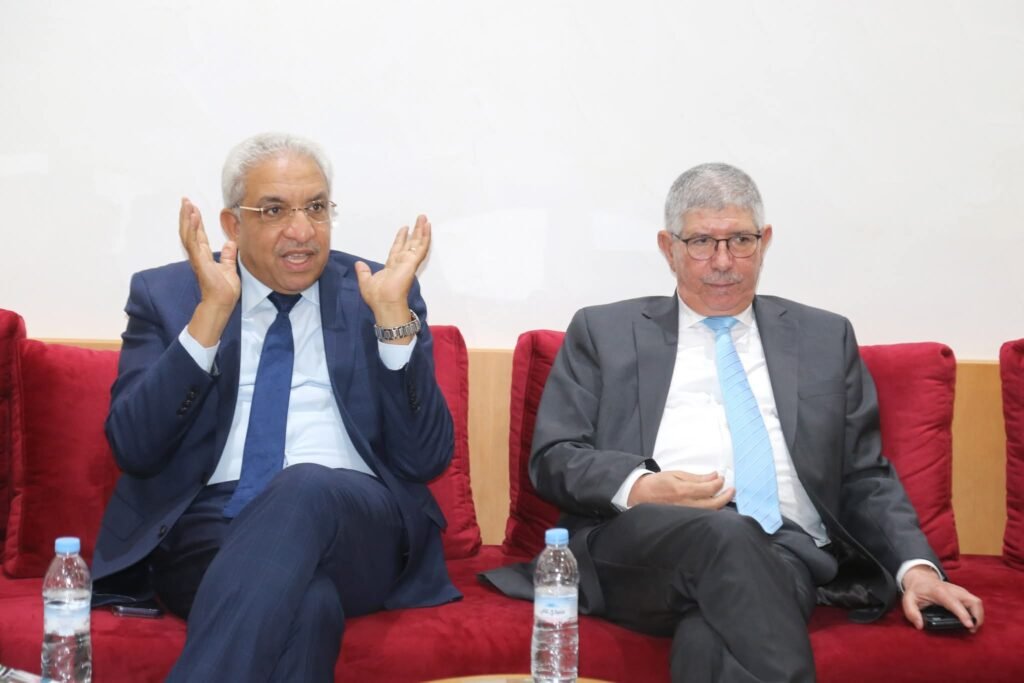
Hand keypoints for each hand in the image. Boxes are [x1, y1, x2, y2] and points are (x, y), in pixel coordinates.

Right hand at [179, 198, 238, 345]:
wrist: (222, 303)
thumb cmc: (224, 290)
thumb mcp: (229, 268)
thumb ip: (228, 256)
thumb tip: (230, 244)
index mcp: (204, 256)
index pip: (198, 234)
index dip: (195, 221)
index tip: (193, 208)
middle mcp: (198, 255)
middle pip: (190, 231)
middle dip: (187, 215)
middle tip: (185, 200)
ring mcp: (197, 258)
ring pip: (188, 234)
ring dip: (187, 218)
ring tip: (187, 204)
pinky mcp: (199, 261)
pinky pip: (193, 242)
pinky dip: (192, 229)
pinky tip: (193, 218)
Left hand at [354, 215, 430, 329]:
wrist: (384, 302)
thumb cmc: (376, 296)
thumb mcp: (365, 281)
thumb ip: (363, 272)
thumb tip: (359, 264)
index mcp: (392, 266)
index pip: (398, 249)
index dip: (401, 238)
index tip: (405, 228)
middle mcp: (402, 262)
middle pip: (410, 243)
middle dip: (415, 231)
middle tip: (419, 219)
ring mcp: (409, 262)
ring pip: (417, 243)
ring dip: (421, 230)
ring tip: (424, 218)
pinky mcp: (413, 263)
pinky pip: (421, 248)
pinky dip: (425, 237)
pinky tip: (427, 227)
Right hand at [627, 471, 734, 508]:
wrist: (640, 495)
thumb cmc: (658, 483)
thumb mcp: (676, 474)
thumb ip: (697, 477)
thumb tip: (714, 476)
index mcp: (683, 490)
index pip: (709, 488)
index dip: (719, 483)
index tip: (722, 478)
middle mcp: (685, 504)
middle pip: (713, 504)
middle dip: (725, 496)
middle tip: (732, 490)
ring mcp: (685, 514)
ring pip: (709, 512)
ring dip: (720, 505)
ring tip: (725, 497)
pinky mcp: (683, 519)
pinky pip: (701, 516)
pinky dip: (710, 511)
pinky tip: (714, 506)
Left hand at [901, 565, 982, 632]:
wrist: (921, 578)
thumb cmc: (916, 590)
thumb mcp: (908, 600)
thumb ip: (911, 612)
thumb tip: (920, 625)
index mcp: (939, 591)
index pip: (954, 603)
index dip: (963, 614)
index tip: (968, 625)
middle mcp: (953, 590)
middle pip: (973, 602)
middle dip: (976, 617)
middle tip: (971, 630)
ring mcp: (960, 591)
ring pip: (977, 602)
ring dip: (978, 615)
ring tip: (972, 627)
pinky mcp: (963, 593)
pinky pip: (975, 603)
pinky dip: (976, 612)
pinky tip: (971, 621)